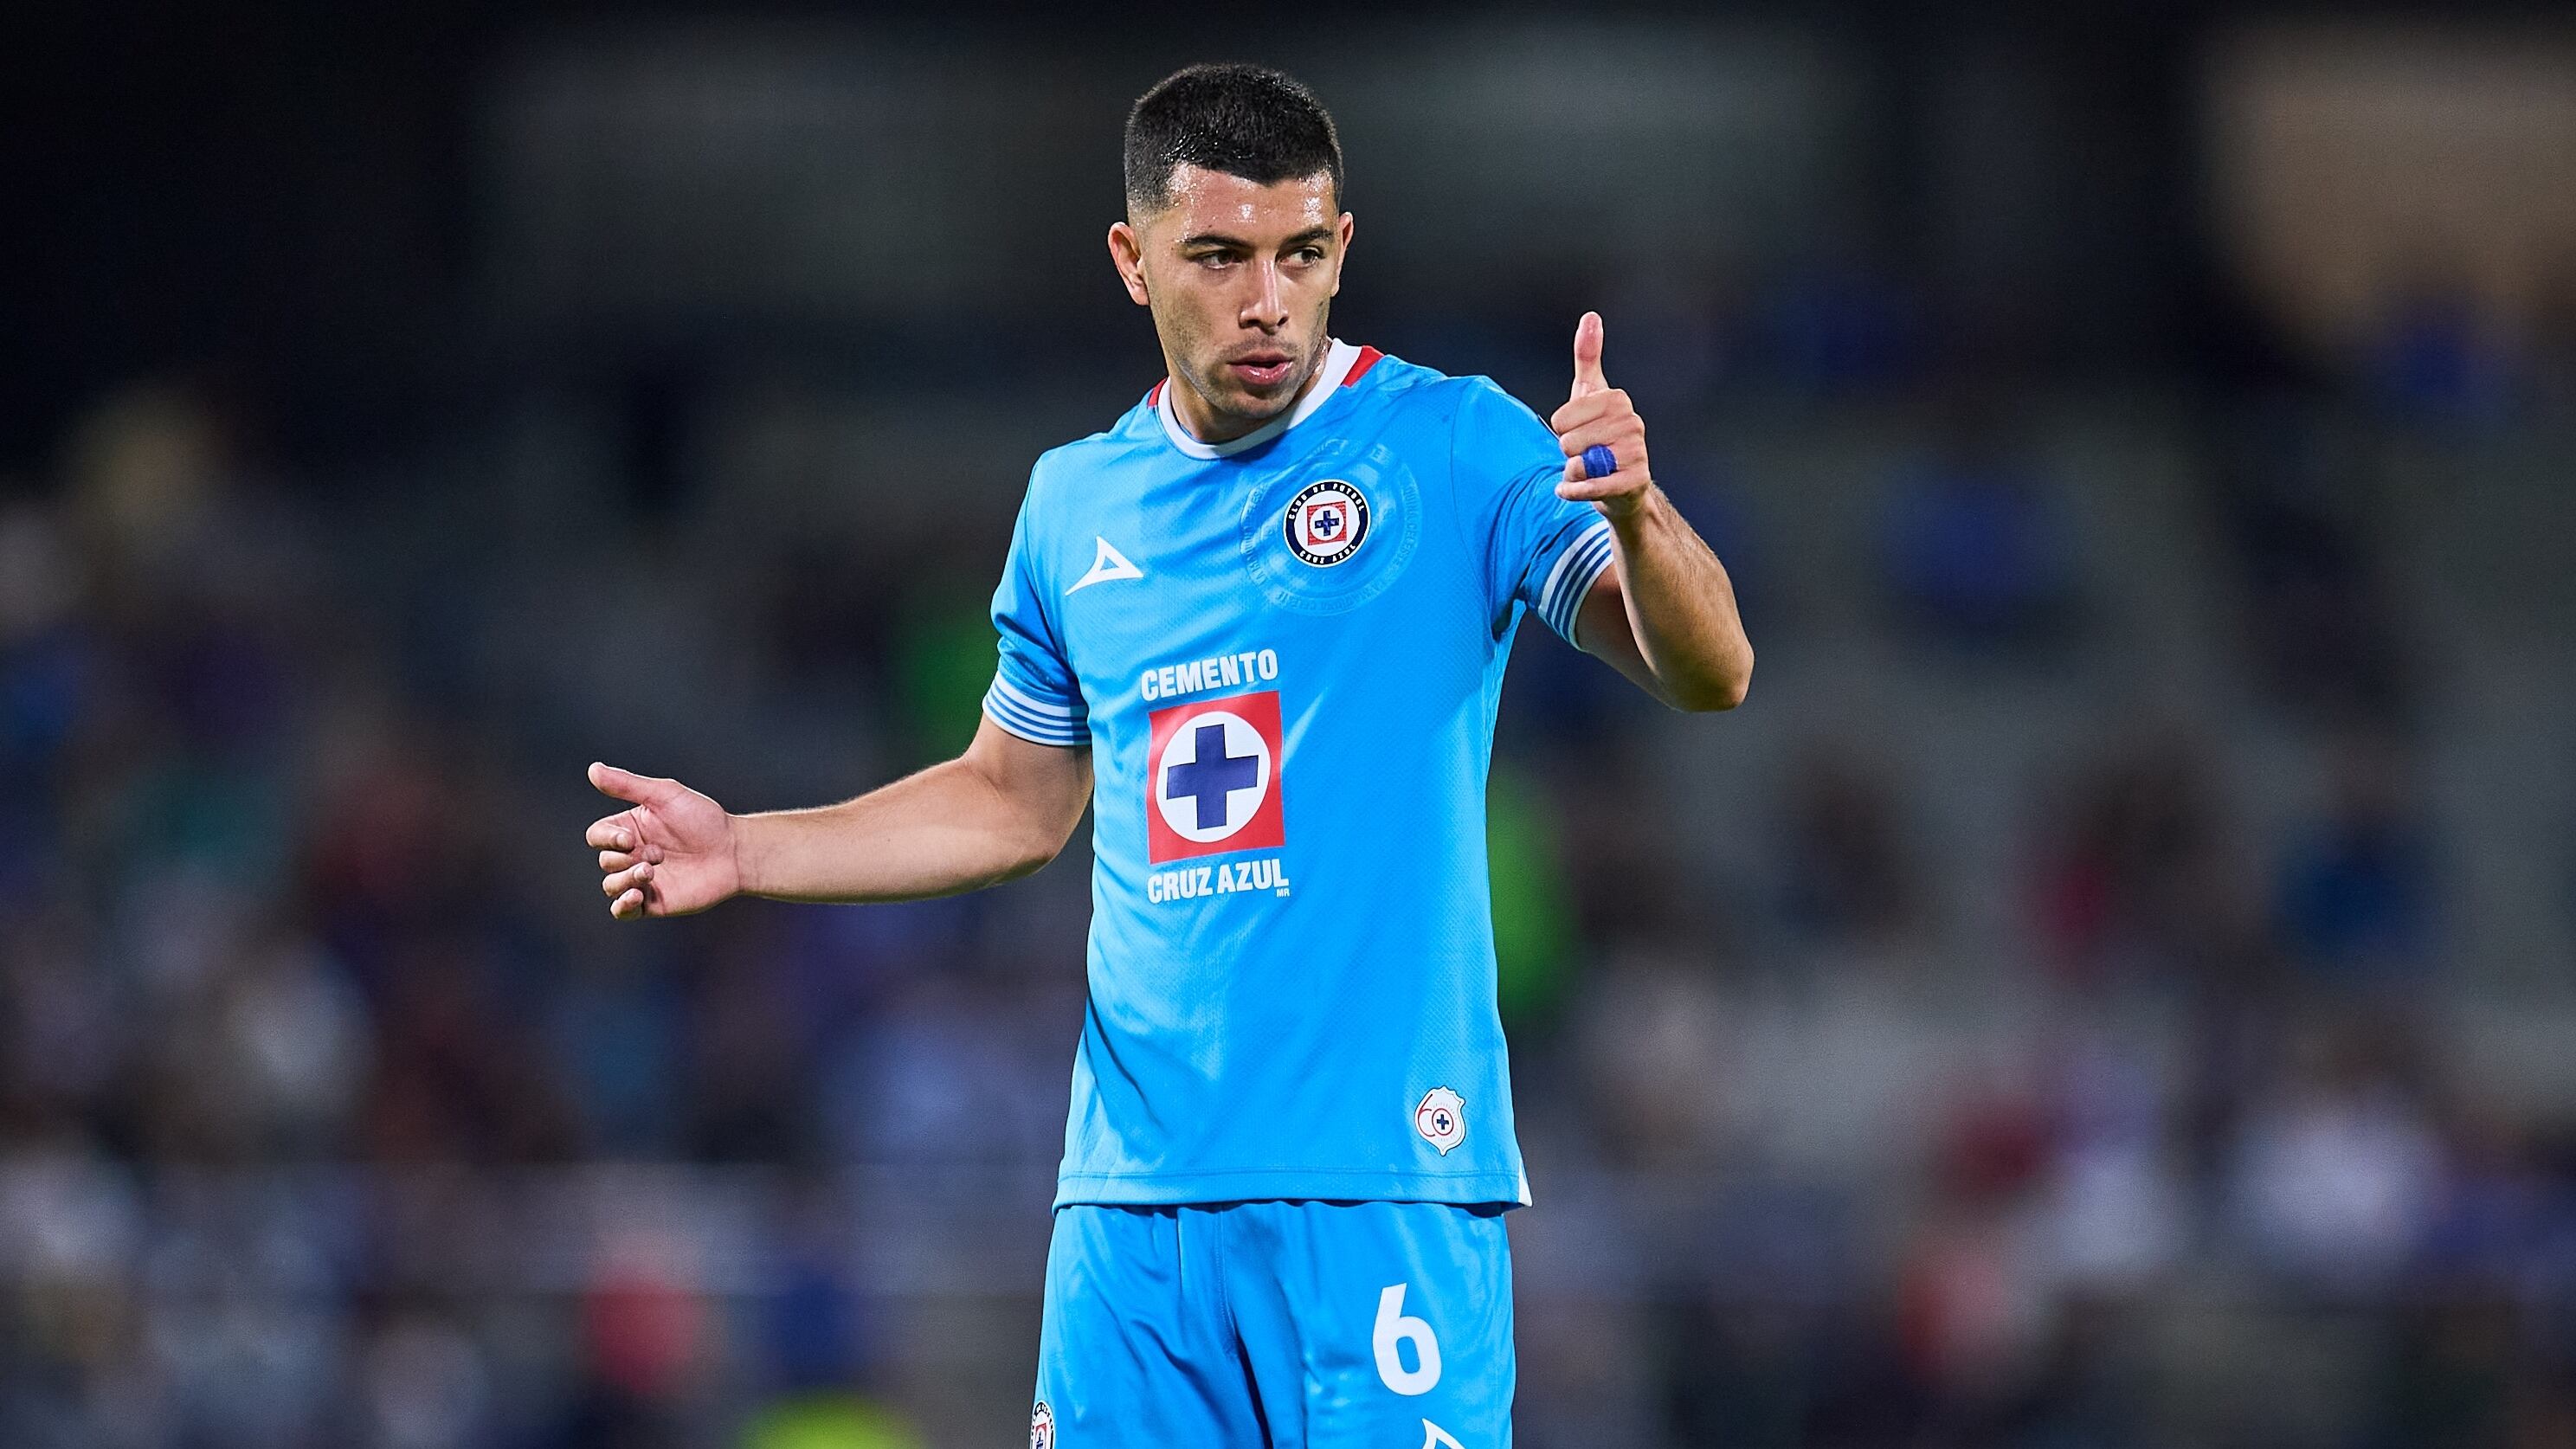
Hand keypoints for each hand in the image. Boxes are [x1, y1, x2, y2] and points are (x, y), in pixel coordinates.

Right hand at [584, 762, 741, 918]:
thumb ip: (627, 785)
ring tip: (650, 872)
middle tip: (658, 855)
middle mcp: (633, 854)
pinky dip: (622, 906)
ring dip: (624, 880)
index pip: (598, 835)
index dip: (606, 838)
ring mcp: (642, 880)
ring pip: (611, 886)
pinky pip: (623, 911)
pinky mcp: (654, 902)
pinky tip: (637, 896)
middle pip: (606, 860)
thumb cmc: (703, 819)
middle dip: (625, 858)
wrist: (734, 851)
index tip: (628, 839)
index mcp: (630, 828)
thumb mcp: (665, 795)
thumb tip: (593, 769)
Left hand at [1550, 310, 1652, 520]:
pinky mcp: (1634, 481)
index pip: (1563, 418)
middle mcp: (1632, 423)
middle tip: (1584, 453)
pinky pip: (1590, 488)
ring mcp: (1636, 453)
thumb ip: (1588, 357)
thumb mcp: (1590, 393)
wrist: (1619, 484)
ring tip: (1588, 469)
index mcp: (1618, 400)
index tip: (1576, 429)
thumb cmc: (1600, 433)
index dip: (1561, 429)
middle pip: (1569, 442)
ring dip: (1572, 473)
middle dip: (1567, 453)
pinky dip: (1573, 491)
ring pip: (1579, 465)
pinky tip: (1573, 489)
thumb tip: (1591, 316)